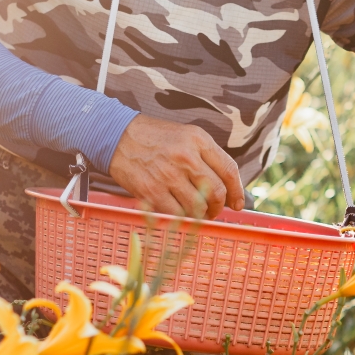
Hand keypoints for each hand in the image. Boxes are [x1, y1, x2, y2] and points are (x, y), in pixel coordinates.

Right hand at [108, 114, 244, 218]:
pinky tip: (180, 214)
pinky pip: (176, 214)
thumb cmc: (155, 138)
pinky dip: (181, 218)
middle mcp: (186, 156)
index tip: (238, 203)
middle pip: (216, 192)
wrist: (117, 136)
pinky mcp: (151, 191)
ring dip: (202, 215)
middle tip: (215, 211)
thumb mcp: (185, 135)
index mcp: (198, 140)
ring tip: (198, 214)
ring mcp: (168, 175)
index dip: (237, 192)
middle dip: (219, 207)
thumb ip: (206, 157)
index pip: (229, 170)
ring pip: (198, 207)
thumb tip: (226, 187)